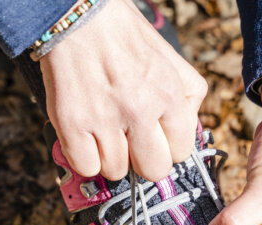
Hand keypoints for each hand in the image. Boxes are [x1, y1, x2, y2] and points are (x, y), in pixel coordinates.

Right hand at [39, 0, 206, 180]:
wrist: (75, 15)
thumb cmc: (122, 35)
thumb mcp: (169, 58)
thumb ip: (187, 95)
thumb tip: (189, 131)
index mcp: (168, 93)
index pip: (181, 152)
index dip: (167, 147)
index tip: (155, 138)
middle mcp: (139, 109)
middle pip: (153, 170)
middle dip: (143, 160)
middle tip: (132, 142)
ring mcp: (104, 119)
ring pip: (117, 171)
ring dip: (111, 157)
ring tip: (105, 132)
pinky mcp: (72, 124)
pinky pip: (85, 167)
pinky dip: (84, 158)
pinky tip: (86, 138)